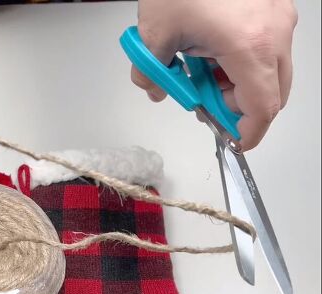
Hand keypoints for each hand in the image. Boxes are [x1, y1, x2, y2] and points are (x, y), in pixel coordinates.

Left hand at [133, 0, 297, 149]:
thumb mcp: (155, 34)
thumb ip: (153, 73)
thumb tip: (155, 88)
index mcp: (251, 46)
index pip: (262, 107)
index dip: (249, 132)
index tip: (234, 141)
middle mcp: (275, 32)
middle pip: (271, 92)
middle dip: (237, 106)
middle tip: (202, 101)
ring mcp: (278, 17)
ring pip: (269, 70)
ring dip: (236, 81)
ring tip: (198, 68)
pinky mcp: (272, 6)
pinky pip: (266, 46)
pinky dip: (241, 59)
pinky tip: (209, 49)